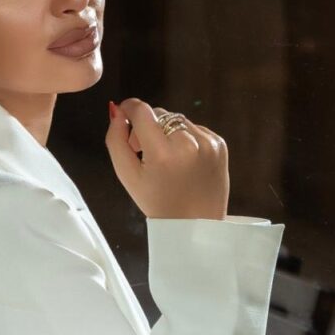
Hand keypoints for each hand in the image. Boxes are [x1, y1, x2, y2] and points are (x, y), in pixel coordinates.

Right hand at [105, 98, 229, 219]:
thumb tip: (116, 111)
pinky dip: (186, 139)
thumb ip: (115, 141)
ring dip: (167, 133)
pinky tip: (183, 161)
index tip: (124, 115)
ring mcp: (207, 142)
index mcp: (163, 153)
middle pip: (158, 114)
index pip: (141, 111)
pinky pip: (195, 129)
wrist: (196, 225)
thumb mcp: (127, 176)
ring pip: (177, 120)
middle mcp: (188, 143)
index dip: (128, 109)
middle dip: (147, 127)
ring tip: (165, 159)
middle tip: (142, 150)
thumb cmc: (158, 203)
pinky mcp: (219, 143)